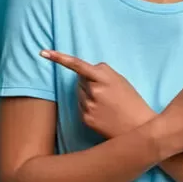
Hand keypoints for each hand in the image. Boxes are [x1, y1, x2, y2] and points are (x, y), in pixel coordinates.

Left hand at [40, 50, 154, 138]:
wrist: (139, 128)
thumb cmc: (131, 102)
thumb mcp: (121, 81)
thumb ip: (102, 74)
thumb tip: (82, 73)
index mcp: (104, 77)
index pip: (78, 64)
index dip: (59, 58)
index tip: (43, 53)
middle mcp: (93, 90)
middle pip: (80, 79)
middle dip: (89, 82)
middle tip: (108, 93)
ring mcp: (88, 105)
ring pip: (80, 93)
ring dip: (89, 95)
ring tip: (107, 104)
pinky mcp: (85, 118)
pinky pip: (80, 106)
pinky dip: (89, 107)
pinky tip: (103, 113)